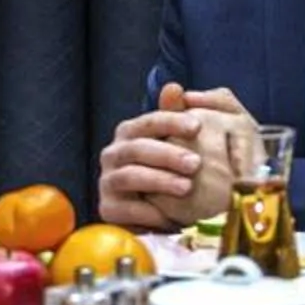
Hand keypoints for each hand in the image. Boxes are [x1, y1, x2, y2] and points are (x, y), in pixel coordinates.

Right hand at [96, 84, 259, 232]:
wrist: (162, 216)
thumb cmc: (172, 174)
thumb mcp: (180, 146)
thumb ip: (177, 117)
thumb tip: (173, 87)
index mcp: (130, 133)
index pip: (149, 121)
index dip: (172, 121)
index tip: (197, 126)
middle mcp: (114, 154)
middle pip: (137, 148)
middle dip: (168, 154)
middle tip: (196, 163)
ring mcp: (108, 181)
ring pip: (129, 176)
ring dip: (159, 181)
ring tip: (186, 188)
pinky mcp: (107, 209)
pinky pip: (124, 209)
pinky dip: (148, 212)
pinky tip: (171, 217)